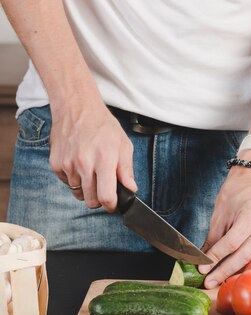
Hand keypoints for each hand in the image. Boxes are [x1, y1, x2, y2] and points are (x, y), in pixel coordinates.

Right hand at [49, 91, 136, 211]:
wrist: (77, 109)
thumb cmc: (103, 126)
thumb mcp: (123, 144)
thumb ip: (126, 169)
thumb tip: (130, 189)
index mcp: (104, 159)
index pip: (106, 196)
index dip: (112, 205)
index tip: (114, 204)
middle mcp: (84, 164)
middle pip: (90, 201)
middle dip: (99, 199)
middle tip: (105, 187)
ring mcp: (68, 165)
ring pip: (78, 193)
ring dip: (86, 187)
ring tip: (92, 169)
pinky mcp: (56, 165)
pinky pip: (67, 182)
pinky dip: (74, 178)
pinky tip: (80, 162)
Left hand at [199, 163, 250, 287]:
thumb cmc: (238, 190)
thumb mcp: (221, 211)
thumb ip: (213, 237)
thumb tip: (202, 258)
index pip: (232, 243)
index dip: (216, 258)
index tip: (202, 268)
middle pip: (245, 255)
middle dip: (225, 271)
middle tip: (209, 282)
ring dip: (236, 270)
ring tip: (219, 278)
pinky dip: (248, 262)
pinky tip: (235, 268)